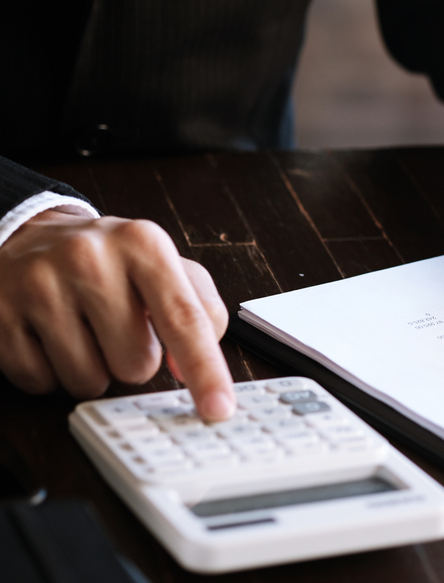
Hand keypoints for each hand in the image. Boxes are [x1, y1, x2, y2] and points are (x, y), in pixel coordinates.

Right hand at [0, 210, 234, 419]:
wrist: (28, 236)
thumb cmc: (109, 261)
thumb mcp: (163, 265)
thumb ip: (199, 311)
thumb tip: (190, 369)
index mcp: (142, 244)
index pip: (185, 319)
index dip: (206, 371)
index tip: (219, 410)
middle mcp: (90, 258)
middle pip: (137, 364)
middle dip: (133, 359)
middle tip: (117, 325)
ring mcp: (39, 286)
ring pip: (89, 382)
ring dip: (92, 369)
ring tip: (83, 329)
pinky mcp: (0, 315)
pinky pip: (42, 383)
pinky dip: (52, 371)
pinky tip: (50, 335)